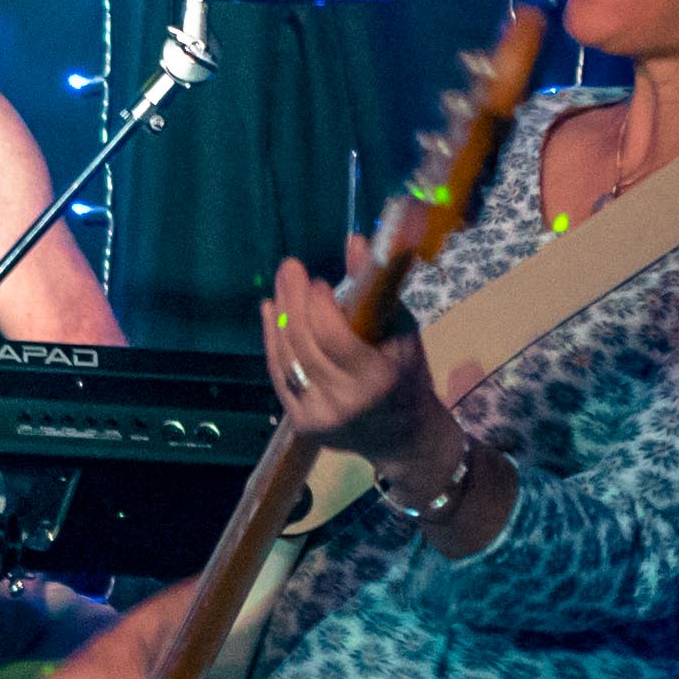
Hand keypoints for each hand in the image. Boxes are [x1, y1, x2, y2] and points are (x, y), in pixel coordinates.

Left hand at [263, 237, 461, 489]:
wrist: (404, 437)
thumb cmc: (408, 376)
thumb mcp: (402, 330)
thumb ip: (377, 288)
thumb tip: (355, 240)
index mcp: (377, 380)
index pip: (335, 339)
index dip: (319, 307)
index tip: (317, 281)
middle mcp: (344, 402)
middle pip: (304, 345)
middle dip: (292, 300)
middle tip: (288, 268)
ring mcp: (319, 416)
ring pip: (287, 359)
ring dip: (278, 317)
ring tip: (279, 286)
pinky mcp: (302, 423)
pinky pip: (280, 375)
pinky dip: (273, 343)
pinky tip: (270, 314)